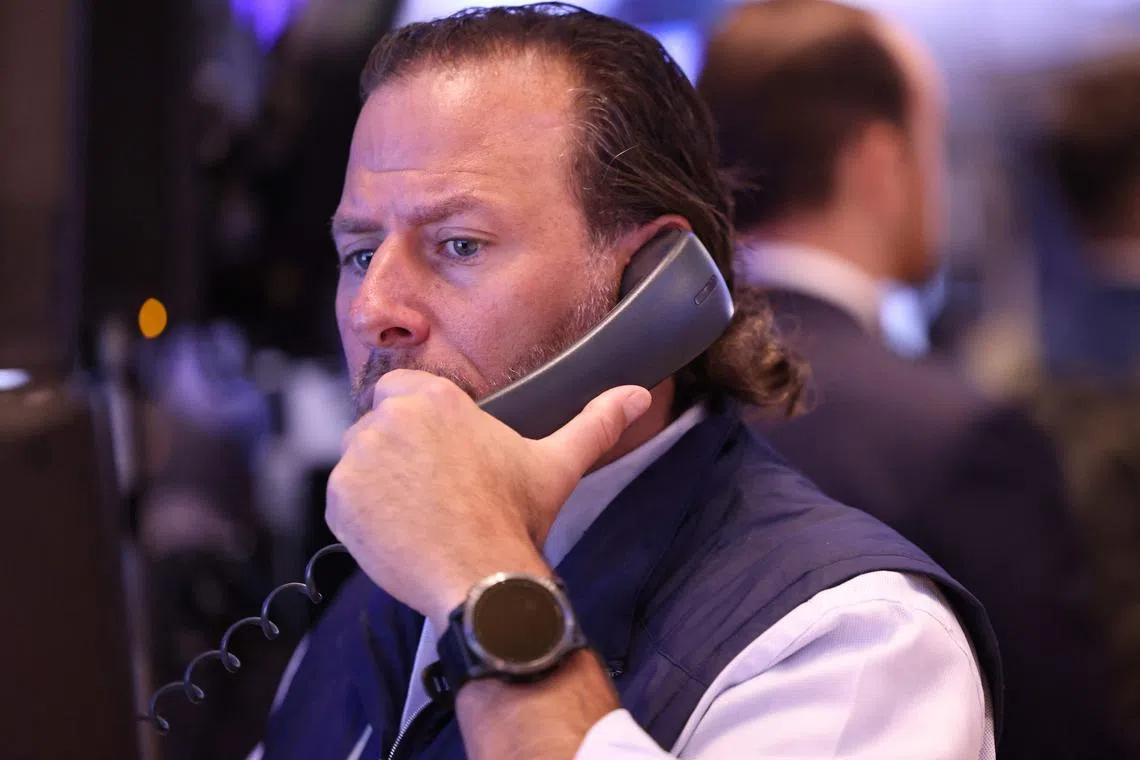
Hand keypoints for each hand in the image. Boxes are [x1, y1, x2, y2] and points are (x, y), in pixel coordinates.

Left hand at [326, 369, 651, 627]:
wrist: (483, 579)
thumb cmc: (516, 519)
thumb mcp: (557, 464)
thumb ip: (596, 422)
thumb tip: (639, 395)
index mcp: (437, 400)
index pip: (402, 390)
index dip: (419, 424)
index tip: (438, 457)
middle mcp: (392, 418)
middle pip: (379, 426)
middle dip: (399, 456)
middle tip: (434, 494)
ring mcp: (360, 458)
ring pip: (360, 462)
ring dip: (381, 485)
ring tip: (420, 517)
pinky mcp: (339, 498)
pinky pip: (342, 498)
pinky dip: (362, 516)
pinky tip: (399, 534)